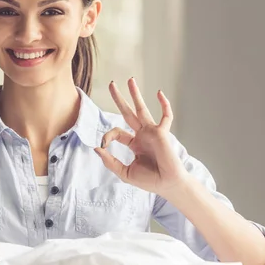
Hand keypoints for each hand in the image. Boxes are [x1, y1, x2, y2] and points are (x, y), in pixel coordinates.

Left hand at [94, 78, 187, 196]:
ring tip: (130, 79)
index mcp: (134, 143)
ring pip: (142, 109)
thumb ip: (110, 162)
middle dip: (119, 98)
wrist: (167, 185)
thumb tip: (96, 148)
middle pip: (128, 112)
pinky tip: (159, 93)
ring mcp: (152, 132)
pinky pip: (165, 116)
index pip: (117, 132)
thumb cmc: (149, 180)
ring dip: (136, 94)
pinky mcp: (162, 133)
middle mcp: (143, 135)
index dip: (107, 136)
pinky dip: (164, 104)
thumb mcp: (124, 173)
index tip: (102, 145)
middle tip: (112, 84)